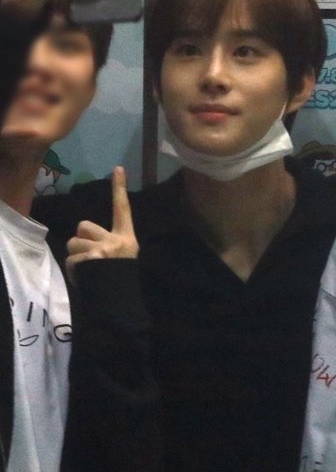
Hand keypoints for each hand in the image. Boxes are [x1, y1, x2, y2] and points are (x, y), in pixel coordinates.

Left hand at [66, 166, 138, 282]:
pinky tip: (86, 279)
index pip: (122, 209)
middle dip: (80, 240)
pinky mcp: (89, 260)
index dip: (119, 188)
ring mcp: (102, 250)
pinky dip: (74, 271)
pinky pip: (71, 260)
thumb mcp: (124, 257)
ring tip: (88, 270)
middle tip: (90, 256)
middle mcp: (115, 240)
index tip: (117, 168)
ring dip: (76, 257)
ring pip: (73, 243)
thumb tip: (84, 234)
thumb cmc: (120, 280)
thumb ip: (109, 242)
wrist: (119, 303)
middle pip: (83, 226)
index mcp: (127, 238)